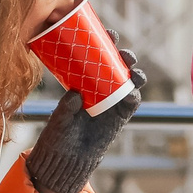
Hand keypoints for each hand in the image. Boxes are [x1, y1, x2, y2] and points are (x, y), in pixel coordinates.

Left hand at [24, 50, 143, 192]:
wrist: (67, 158)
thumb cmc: (58, 134)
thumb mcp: (58, 117)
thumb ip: (66, 106)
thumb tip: (76, 94)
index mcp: (85, 81)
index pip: (98, 57)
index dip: (105, 43)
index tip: (107, 33)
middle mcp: (101, 88)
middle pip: (118, 66)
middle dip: (124, 55)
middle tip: (122, 51)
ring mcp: (112, 102)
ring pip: (129, 82)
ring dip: (134, 73)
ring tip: (132, 69)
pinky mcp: (120, 117)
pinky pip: (132, 103)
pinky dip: (134, 95)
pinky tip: (132, 91)